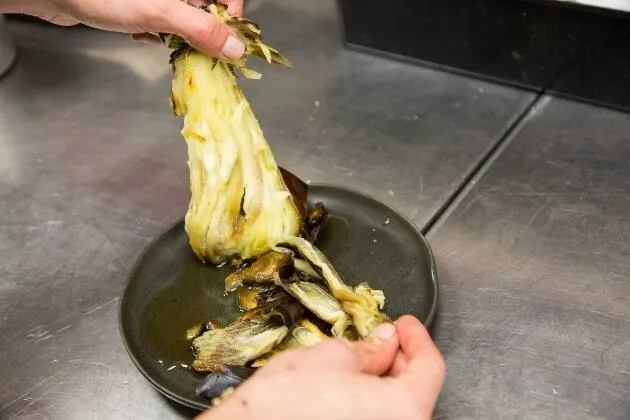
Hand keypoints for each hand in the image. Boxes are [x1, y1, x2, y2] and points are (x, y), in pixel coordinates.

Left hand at [2, 0, 244, 58]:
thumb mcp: (161, 14)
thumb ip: (201, 31)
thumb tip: (236, 49)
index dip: (230, 21)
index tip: (223, 43)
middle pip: (209, 11)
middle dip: (200, 33)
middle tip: (186, 47)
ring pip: (188, 20)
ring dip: (178, 37)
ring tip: (158, 38)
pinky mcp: (145, 4)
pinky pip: (167, 23)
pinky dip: (160, 34)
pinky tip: (142, 34)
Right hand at [198, 315, 445, 419]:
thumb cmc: (286, 403)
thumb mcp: (331, 358)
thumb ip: (369, 348)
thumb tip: (385, 341)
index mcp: (405, 409)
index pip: (429, 367)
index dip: (417, 337)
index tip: (405, 323)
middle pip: (417, 390)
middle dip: (400, 359)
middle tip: (381, 337)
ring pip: (398, 408)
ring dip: (386, 381)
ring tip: (362, 361)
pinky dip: (372, 403)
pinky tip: (351, 389)